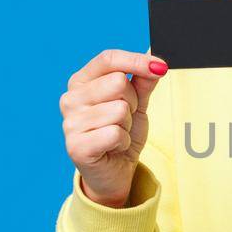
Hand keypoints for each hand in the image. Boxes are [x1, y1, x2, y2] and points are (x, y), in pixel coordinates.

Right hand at [61, 48, 169, 207]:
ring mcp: (70, 123)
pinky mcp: (76, 146)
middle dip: (133, 102)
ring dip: (128, 125)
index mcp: (81, 82)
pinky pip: (115, 133)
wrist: (114, 172)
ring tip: (118, 134)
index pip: (108, 59)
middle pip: (118, 82)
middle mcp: (70, 99)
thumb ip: (143, 80)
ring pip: (120, 109)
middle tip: (126, 118)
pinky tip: (114, 147)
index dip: (136, 61)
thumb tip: (155, 60)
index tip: (161, 67)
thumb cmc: (122, 133)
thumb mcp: (137, 103)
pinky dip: (123, 141)